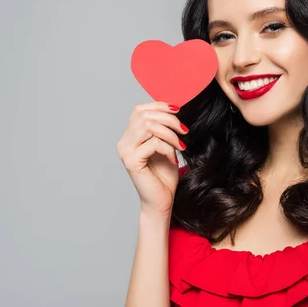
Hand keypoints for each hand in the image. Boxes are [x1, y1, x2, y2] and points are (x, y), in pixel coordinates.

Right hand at [117, 102, 187, 216]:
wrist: (162, 201)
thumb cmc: (164, 175)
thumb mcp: (166, 145)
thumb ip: (164, 128)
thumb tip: (175, 107)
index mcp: (129, 136)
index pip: (140, 110)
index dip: (159, 106)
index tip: (179, 111)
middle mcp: (124, 142)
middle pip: (144, 115)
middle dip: (169, 119)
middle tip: (184, 131)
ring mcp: (126, 152)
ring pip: (149, 126)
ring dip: (170, 133)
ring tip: (181, 145)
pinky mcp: (132, 162)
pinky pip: (153, 144)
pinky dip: (168, 148)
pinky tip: (174, 158)